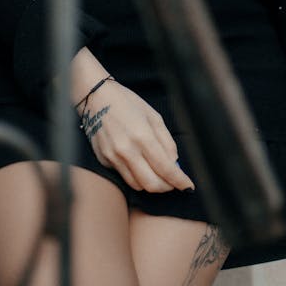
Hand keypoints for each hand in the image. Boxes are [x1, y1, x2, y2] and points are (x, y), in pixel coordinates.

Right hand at [78, 78, 195, 193]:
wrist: (96, 98)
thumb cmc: (127, 103)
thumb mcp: (153, 115)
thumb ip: (166, 141)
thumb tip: (174, 163)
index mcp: (142, 136)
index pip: (165, 168)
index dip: (179, 181)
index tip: (189, 186)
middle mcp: (126, 150)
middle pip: (151, 184)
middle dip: (167, 187)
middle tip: (174, 183)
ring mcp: (113, 157)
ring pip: (137, 185)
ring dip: (152, 185)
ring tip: (159, 176)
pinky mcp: (104, 161)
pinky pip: (124, 177)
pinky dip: (137, 177)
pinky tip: (142, 167)